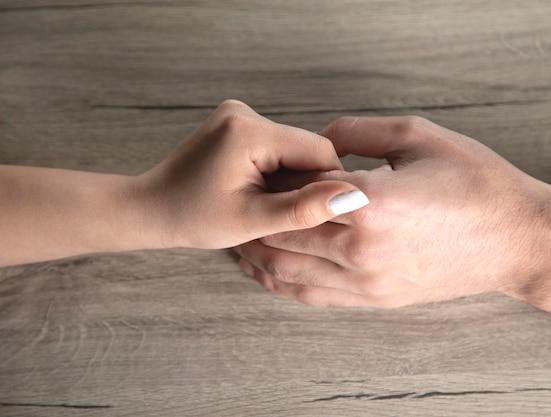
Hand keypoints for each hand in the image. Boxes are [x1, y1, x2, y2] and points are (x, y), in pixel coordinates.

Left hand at [0, 100, 368, 265]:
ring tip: (263, 202)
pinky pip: (276, 144)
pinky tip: (255, 188)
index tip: (316, 213)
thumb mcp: (253, 221)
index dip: (327, 184)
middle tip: (280, 211)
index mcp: (248, 132)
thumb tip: (354, 196)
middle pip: (306, 146)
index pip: (319, 150)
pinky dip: (276, 169)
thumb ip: (305, 209)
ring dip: (290, 177)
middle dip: (304, 181)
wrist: (151, 208)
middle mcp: (244, 112)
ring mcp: (238, 113)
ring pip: (293, 146)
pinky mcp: (236, 121)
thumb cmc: (194, 218)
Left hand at [236, 116, 550, 317]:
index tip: (265, 166)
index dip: (278, 175)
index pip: (301, 187)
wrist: (515, 240)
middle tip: (244, 198)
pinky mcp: (374, 298)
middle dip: (258, 216)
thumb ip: (359, 132)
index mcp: (371, 201)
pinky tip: (265, 272)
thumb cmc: (474, 183)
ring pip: (289, 269)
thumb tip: (320, 139)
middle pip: (285, 231)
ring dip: (259, 253)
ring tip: (241, 237)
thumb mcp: (420, 136)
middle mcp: (360, 247)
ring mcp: (366, 279)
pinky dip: (282, 283)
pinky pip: (313, 295)